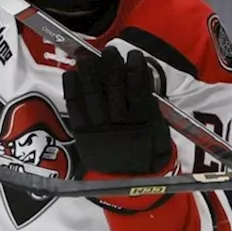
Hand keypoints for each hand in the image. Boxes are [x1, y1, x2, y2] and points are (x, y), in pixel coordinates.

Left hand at [63, 46, 173, 175]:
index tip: (135, 56)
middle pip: (114, 89)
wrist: (130, 179)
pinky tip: (71, 73)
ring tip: (87, 57)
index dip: (136, 71)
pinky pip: (75, 109)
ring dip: (89, 73)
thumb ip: (154, 108)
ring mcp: (99, 130)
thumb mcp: (160, 133)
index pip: (139, 90)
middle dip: (111, 67)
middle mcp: (119, 126)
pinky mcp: (83, 134)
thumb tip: (144, 78)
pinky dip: (72, 90)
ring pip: (93, 96)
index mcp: (142, 124)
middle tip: (110, 51)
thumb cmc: (148, 151)